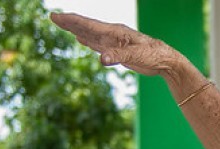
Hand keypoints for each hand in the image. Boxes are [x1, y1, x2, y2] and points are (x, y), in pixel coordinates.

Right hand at [50, 12, 181, 76]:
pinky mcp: (118, 51)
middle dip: (70, 22)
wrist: (166, 61)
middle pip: (86, 27)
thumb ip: (118, 56)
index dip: (72, 20)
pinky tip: (81, 40)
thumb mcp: (136, 56)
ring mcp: (114, 42)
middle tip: (53, 17)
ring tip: (64, 25)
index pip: (89, 24)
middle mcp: (113, 35)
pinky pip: (99, 44)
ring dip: (76, 30)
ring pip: (91, 35)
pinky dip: (88, 41)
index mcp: (115, 32)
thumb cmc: (154, 55)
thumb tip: (101, 59)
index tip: (56, 16)